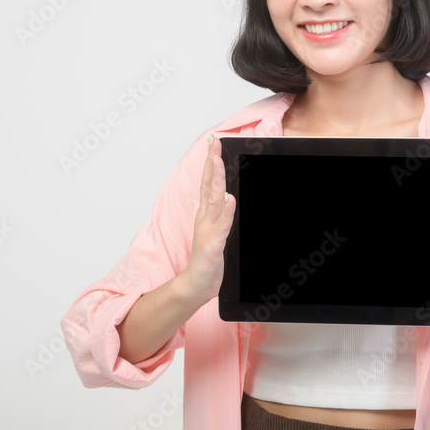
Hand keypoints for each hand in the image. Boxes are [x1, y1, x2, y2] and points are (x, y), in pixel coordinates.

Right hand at [181, 134, 236, 303]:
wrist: (197, 284)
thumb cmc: (208, 258)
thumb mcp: (217, 230)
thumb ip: (222, 213)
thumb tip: (230, 196)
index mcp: (206, 214)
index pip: (209, 184)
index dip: (211, 164)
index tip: (214, 145)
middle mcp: (205, 219)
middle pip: (208, 187)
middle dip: (212, 164)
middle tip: (214, 145)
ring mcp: (208, 231)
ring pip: (213, 201)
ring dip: (217, 181)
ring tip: (219, 163)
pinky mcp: (212, 246)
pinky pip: (222, 227)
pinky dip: (227, 213)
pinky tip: (231, 200)